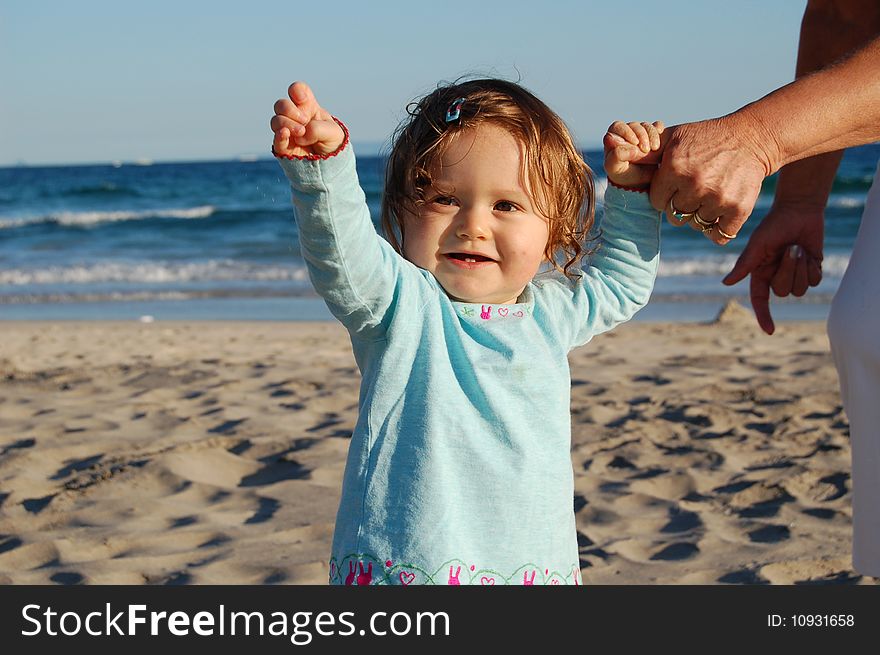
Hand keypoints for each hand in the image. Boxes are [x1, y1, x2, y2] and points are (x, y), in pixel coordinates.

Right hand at [270, 81, 344, 157]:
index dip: (296, 90)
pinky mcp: (284, 148)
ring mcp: (287, 132)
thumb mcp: (333, 133)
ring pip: (276, 121)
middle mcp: (294, 118)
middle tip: (304, 120)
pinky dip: (279, 135)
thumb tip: (301, 136)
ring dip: (287, 123)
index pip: (296, 91)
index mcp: (308, 108)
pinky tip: (285, 133)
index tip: (303, 98)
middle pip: (281, 104)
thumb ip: (318, 129)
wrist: (331, 165)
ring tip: (302, 133)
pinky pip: (275, 140)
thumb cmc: (332, 143)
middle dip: (290, 109)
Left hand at [603, 121, 664, 187]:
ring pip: (646, 126)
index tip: (635, 143)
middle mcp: (627, 133)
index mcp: (614, 138)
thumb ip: (617, 156)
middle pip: (634, 126)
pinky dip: (659, 129)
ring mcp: (640, 133)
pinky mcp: (653, 136)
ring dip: (652, 135)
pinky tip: (661, 137)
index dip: (627, 132)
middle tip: (646, 149)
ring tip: (654, 149)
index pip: (618, 126)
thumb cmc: (622, 174)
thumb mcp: (615, 168)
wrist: (639, 182)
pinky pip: (657, 126)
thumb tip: (631, 147)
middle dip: (642, 135)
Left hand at [648, 113, 775, 243]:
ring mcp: (717, 199)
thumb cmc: (705, 138)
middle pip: (674, 215)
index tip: (678, 182)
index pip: (656, 201)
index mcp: (674, 169)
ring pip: (695, 225)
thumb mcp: (672, 138)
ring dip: (701, 214)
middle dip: (682, 204)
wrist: (751, 138)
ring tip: (710, 193)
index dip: (666, 193)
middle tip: (697, 186)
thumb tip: (610, 145)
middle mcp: (695, 185)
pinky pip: (718, 235)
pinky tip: (722, 209)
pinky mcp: (738, 210)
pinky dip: (719, 229)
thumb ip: (643, 152)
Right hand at [721, 203, 823, 333]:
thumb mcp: (757, 245)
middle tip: (791, 248)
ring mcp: (794, 275)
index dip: (764, 316)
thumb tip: (726, 283)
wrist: (800, 211)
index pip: (760, 300)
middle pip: (783, 292)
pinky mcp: (811, 270)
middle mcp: (775, 277)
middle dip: (789, 270)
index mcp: (759, 273)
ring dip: (801, 267)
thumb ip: (744, 265)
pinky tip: (809, 253)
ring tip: (799, 248)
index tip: (770, 331)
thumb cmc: (774, 225)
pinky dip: (812, 267)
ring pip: (800, 289)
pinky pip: (814, 280)